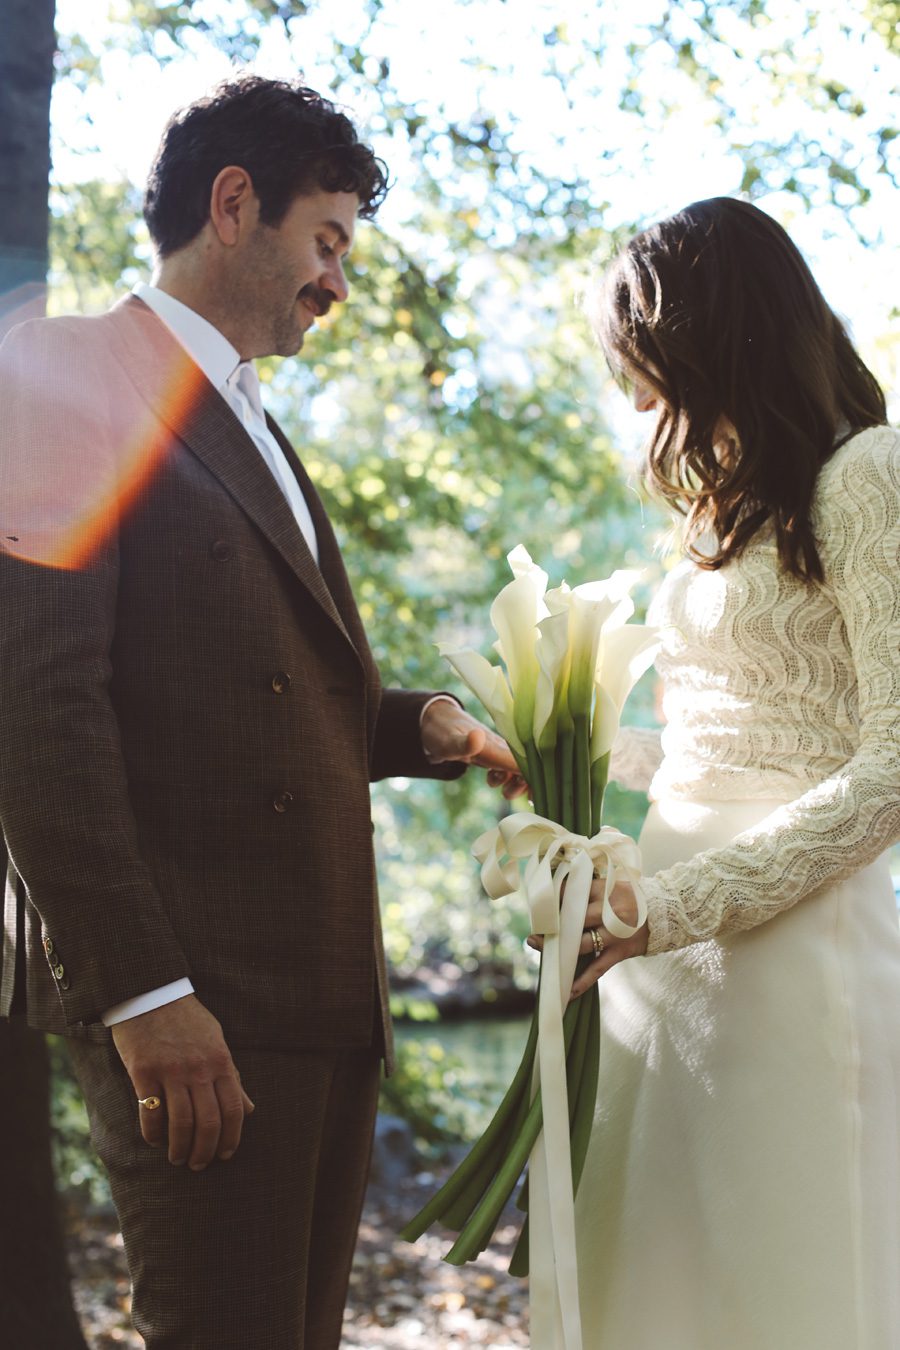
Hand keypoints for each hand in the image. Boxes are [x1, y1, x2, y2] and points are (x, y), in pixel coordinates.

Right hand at [111, 993, 254, 1169]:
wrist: (151, 993)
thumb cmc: (187, 1019)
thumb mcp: (217, 1041)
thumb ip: (232, 1075)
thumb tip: (250, 1109)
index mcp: (221, 1061)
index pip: (234, 1109)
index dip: (232, 1137)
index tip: (225, 1154)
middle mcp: (199, 1069)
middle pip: (208, 1122)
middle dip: (205, 1151)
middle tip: (199, 1165)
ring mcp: (171, 1071)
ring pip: (181, 1123)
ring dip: (180, 1148)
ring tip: (177, 1158)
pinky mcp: (144, 1072)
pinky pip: (150, 1113)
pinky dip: (153, 1133)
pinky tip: (154, 1140)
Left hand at [421, 698, 527, 799]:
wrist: (435, 721)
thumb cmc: (442, 733)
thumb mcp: (449, 742)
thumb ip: (464, 744)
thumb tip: (477, 737)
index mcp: (498, 746)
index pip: (527, 763)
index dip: (534, 780)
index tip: (533, 797)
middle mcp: (503, 747)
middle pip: (529, 765)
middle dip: (525, 784)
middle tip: (506, 794)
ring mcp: (499, 750)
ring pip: (520, 767)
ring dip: (517, 783)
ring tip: (502, 791)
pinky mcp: (493, 754)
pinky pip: (511, 767)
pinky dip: (511, 779)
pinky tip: (497, 783)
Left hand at [527, 877, 648, 995]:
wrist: (666, 913)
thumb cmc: (633, 898)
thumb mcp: (613, 886)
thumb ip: (590, 890)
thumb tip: (560, 893)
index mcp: (603, 891)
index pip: (571, 894)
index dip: (553, 902)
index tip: (539, 909)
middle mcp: (606, 912)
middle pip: (571, 920)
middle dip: (551, 927)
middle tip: (533, 934)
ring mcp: (613, 933)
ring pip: (579, 944)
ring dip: (558, 950)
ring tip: (540, 951)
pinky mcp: (619, 951)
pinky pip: (597, 969)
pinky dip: (582, 982)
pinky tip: (567, 992)